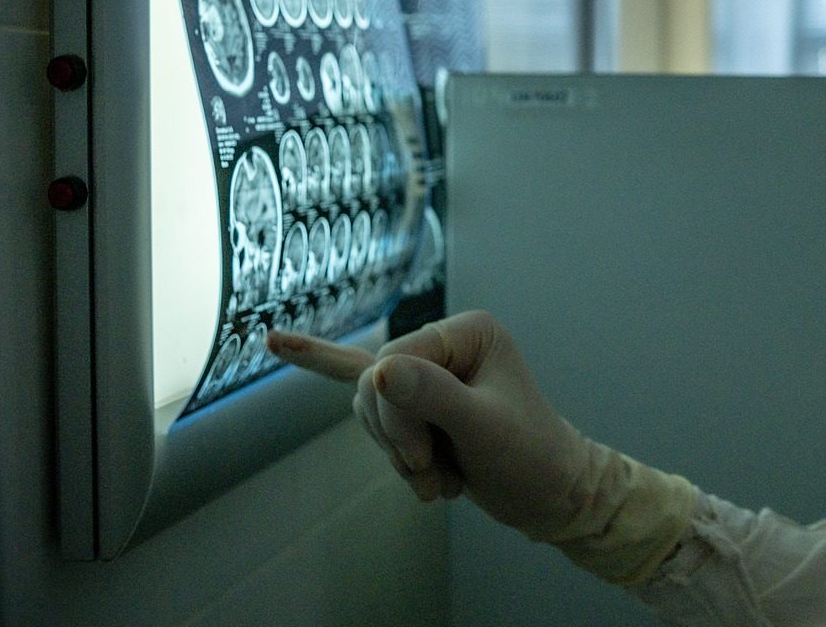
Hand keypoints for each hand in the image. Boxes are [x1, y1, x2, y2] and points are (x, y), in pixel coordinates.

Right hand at [268, 311, 586, 526]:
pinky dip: (320, 362)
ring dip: (400, 458)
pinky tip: (275, 342)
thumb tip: (380, 371)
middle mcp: (444, 343)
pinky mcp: (416, 399)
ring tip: (442, 478)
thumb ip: (434, 397)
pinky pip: (358, 380)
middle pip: (375, 388)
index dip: (397, 415)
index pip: (393, 363)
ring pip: (371, 413)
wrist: (549, 493)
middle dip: (398, 441)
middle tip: (436, 472)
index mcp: (467, 332)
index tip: (424, 456)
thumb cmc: (530, 457)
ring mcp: (429, 371)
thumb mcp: (485, 429)